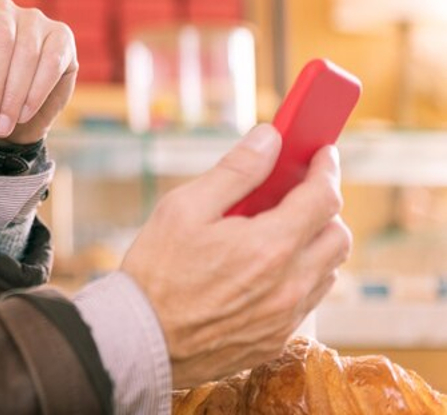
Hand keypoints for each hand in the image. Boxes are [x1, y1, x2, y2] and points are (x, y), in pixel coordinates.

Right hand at [121, 124, 351, 388]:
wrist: (140, 339)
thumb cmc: (156, 270)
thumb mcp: (185, 208)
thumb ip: (235, 171)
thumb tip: (270, 138)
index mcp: (270, 246)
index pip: (324, 199)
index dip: (327, 170)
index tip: (322, 154)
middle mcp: (289, 285)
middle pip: (339, 237)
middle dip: (326, 208)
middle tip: (297, 193)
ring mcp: (285, 317)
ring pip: (328, 271)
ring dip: (314, 244)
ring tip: (278, 230)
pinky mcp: (276, 339)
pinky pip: (308, 301)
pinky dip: (300, 276)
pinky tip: (264, 268)